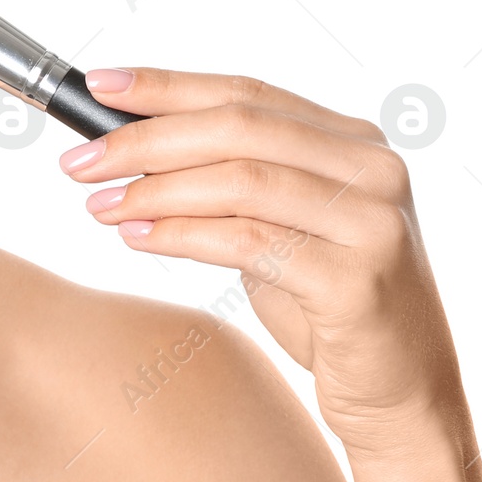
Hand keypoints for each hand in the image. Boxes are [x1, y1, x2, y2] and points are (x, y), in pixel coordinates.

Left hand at [57, 66, 465, 457]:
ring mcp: (371, 222)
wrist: (401, 396)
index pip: (245, 92)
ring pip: (240, 181)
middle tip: (80, 160)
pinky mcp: (358, 280)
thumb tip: (122, 145)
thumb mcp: (276, 225)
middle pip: (237, 128)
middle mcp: (372, 169)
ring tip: (99, 206)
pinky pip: (248, 242)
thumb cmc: (326, 306)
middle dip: (145, 138)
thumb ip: (225, 179)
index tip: (97, 86)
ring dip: (154, 190)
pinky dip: (181, 236)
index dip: (166, 85)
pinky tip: (137, 238)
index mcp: (353, 141)